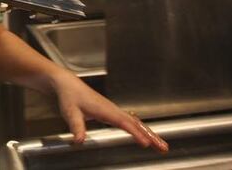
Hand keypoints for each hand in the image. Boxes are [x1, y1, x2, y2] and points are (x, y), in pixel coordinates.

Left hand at [52, 70, 167, 152]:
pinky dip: (141, 128)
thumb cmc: (69, 96)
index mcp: (105, 110)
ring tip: (160, 144)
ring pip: (136, 122)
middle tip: (163, 147)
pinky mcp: (111, 112)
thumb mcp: (70, 112)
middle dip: (151, 135)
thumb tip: (79, 140)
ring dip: (149, 133)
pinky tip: (146, 134)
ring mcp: (113, 110)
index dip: (135, 133)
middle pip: (136, 123)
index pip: (124, 123)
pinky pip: (130, 121)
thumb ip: (76, 126)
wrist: (67, 84)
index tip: (145, 143)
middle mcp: (112, 109)